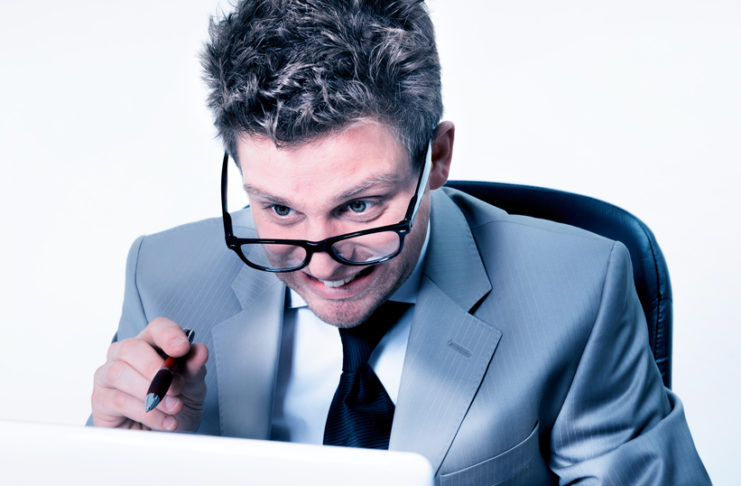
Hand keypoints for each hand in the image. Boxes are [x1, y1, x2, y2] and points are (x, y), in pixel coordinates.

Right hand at [91, 317, 208, 431]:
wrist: (165, 436)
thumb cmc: (175, 404)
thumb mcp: (193, 387)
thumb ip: (194, 368)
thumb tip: (200, 351)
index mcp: (151, 344)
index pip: (157, 328)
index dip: (168, 334)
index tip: (182, 348)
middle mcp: (124, 355)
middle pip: (131, 348)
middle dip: (156, 368)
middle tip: (177, 388)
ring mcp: (107, 376)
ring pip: (119, 373)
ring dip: (150, 392)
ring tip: (173, 407)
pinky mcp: (100, 401)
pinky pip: (118, 401)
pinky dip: (147, 413)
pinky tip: (165, 421)